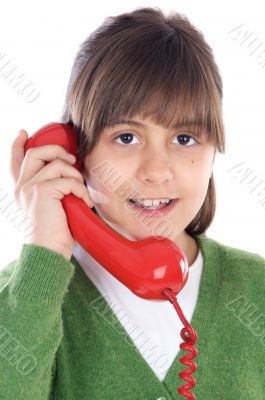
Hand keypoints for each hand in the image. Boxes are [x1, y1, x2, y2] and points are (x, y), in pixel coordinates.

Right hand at [10, 129, 93, 259]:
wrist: (48, 251)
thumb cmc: (53, 233)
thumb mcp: (49, 207)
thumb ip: (50, 189)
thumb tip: (66, 173)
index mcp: (21, 189)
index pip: (15, 161)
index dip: (18, 145)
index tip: (24, 133)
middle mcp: (22, 186)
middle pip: (36, 152)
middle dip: (57, 151)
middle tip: (72, 161)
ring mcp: (30, 188)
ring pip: (56, 164)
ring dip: (75, 175)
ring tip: (81, 189)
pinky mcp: (42, 192)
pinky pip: (68, 180)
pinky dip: (81, 190)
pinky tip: (85, 202)